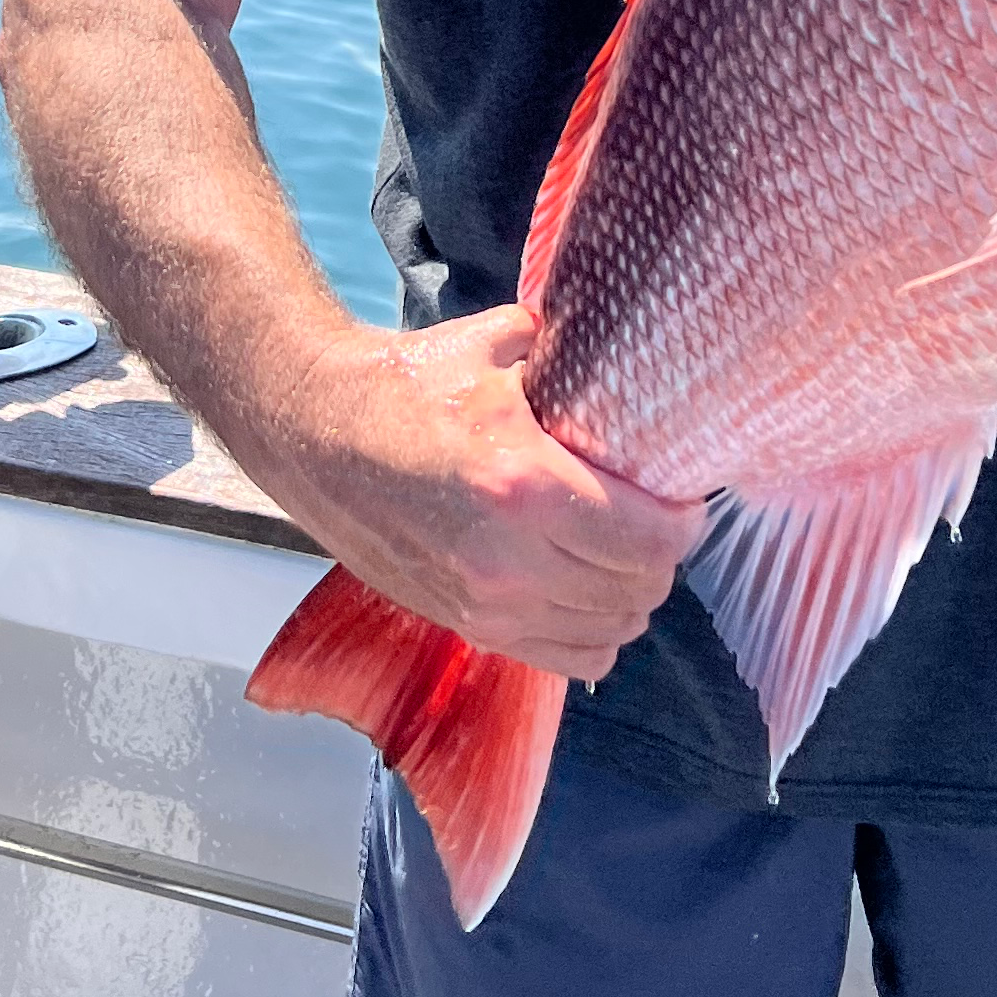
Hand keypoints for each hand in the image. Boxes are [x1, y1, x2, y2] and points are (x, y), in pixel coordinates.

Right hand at [257, 308, 705, 678]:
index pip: (648, 537)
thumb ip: (561, 349)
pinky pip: (563, 658)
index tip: (684, 498)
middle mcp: (509, 560)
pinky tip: (590, 596)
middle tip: (660, 522)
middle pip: (636, 589)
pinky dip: (592, 635)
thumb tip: (614, 338)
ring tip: (628, 558)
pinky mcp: (462, 624)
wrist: (312, 431)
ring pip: (608, 632)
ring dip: (631, 598)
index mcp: (523, 485)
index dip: (683, 522)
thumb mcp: (492, 347)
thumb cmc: (402, 384)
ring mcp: (484, 603)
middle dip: (663, 558)